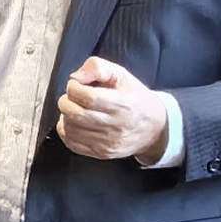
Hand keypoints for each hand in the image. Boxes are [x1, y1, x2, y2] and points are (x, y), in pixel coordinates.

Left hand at [56, 56, 172, 162]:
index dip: (74, 88)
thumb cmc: (135, 99)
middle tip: (72, 97)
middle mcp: (114, 126)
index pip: (88, 97)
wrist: (154, 128)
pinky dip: (67, 131)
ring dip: (66, 116)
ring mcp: (107, 142)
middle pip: (75, 114)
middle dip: (66, 101)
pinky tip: (75, 123)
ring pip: (70, 129)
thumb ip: (97, 68)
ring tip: (76, 109)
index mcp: (121, 104)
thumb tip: (76, 77)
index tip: (75, 85)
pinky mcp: (101, 153)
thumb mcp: (121, 75)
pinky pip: (72, 143)